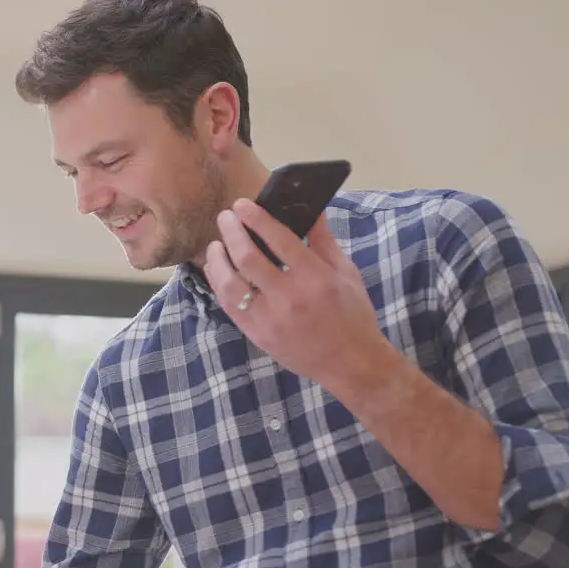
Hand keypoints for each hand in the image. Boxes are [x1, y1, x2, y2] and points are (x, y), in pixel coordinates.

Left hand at [204, 198, 396, 392]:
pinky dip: (219, 284)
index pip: (279, 239)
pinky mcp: (258, 335)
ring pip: (231, 284)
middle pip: (248, 257)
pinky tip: (217, 271)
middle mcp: (290, 297)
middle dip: (232, 231)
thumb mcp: (346, 273)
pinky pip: (229, 306)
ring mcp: (270, 319)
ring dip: (217, 260)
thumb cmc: (353, 315)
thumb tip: (311, 207)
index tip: (242, 204)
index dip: (256, 218)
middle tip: (225, 217)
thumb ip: (323, 240)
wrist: (351, 363)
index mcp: (316, 278)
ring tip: (215, 245)